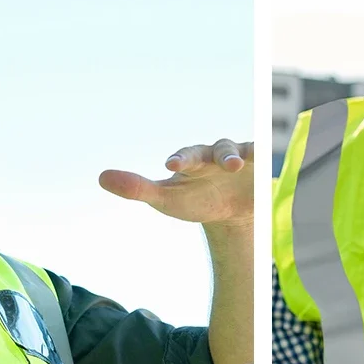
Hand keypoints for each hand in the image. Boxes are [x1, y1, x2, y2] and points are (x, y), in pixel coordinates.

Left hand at [99, 138, 253, 224]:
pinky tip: (263, 158)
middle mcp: (216, 154)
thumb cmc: (195, 201)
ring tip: (240, 165)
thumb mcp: (166, 199)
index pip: (186, 156)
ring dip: (241, 156)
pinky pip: (262, 156)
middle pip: (219, 149)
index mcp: (193, 161)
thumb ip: (137, 188)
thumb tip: (101, 177)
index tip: (171, 166)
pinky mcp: (260, 167)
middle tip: (227, 166)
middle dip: (222, 156)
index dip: (181, 159)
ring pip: (242, 151)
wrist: (232, 213)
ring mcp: (241, 158)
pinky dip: (262, 155)